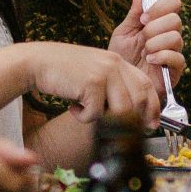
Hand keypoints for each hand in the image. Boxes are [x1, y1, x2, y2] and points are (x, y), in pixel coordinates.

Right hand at [25, 42, 159, 126]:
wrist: (38, 62)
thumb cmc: (64, 72)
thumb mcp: (94, 74)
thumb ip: (113, 87)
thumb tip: (131, 114)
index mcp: (117, 62)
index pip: (145, 85)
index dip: (152, 107)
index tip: (151, 124)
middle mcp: (114, 64)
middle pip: (138, 100)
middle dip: (132, 120)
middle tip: (119, 130)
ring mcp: (104, 72)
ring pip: (121, 110)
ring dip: (104, 119)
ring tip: (86, 112)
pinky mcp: (91, 83)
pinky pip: (96, 113)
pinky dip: (83, 118)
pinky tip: (73, 108)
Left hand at [108, 0, 186, 96]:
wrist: (119, 85)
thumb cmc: (122, 59)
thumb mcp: (124, 32)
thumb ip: (134, 13)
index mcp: (159, 23)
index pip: (173, 4)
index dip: (160, 7)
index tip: (143, 19)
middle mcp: (169, 36)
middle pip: (176, 19)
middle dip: (155, 27)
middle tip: (142, 37)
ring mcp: (173, 53)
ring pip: (176, 37)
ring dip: (156, 43)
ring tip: (144, 52)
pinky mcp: (175, 71)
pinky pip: (178, 58)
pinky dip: (162, 56)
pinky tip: (150, 60)